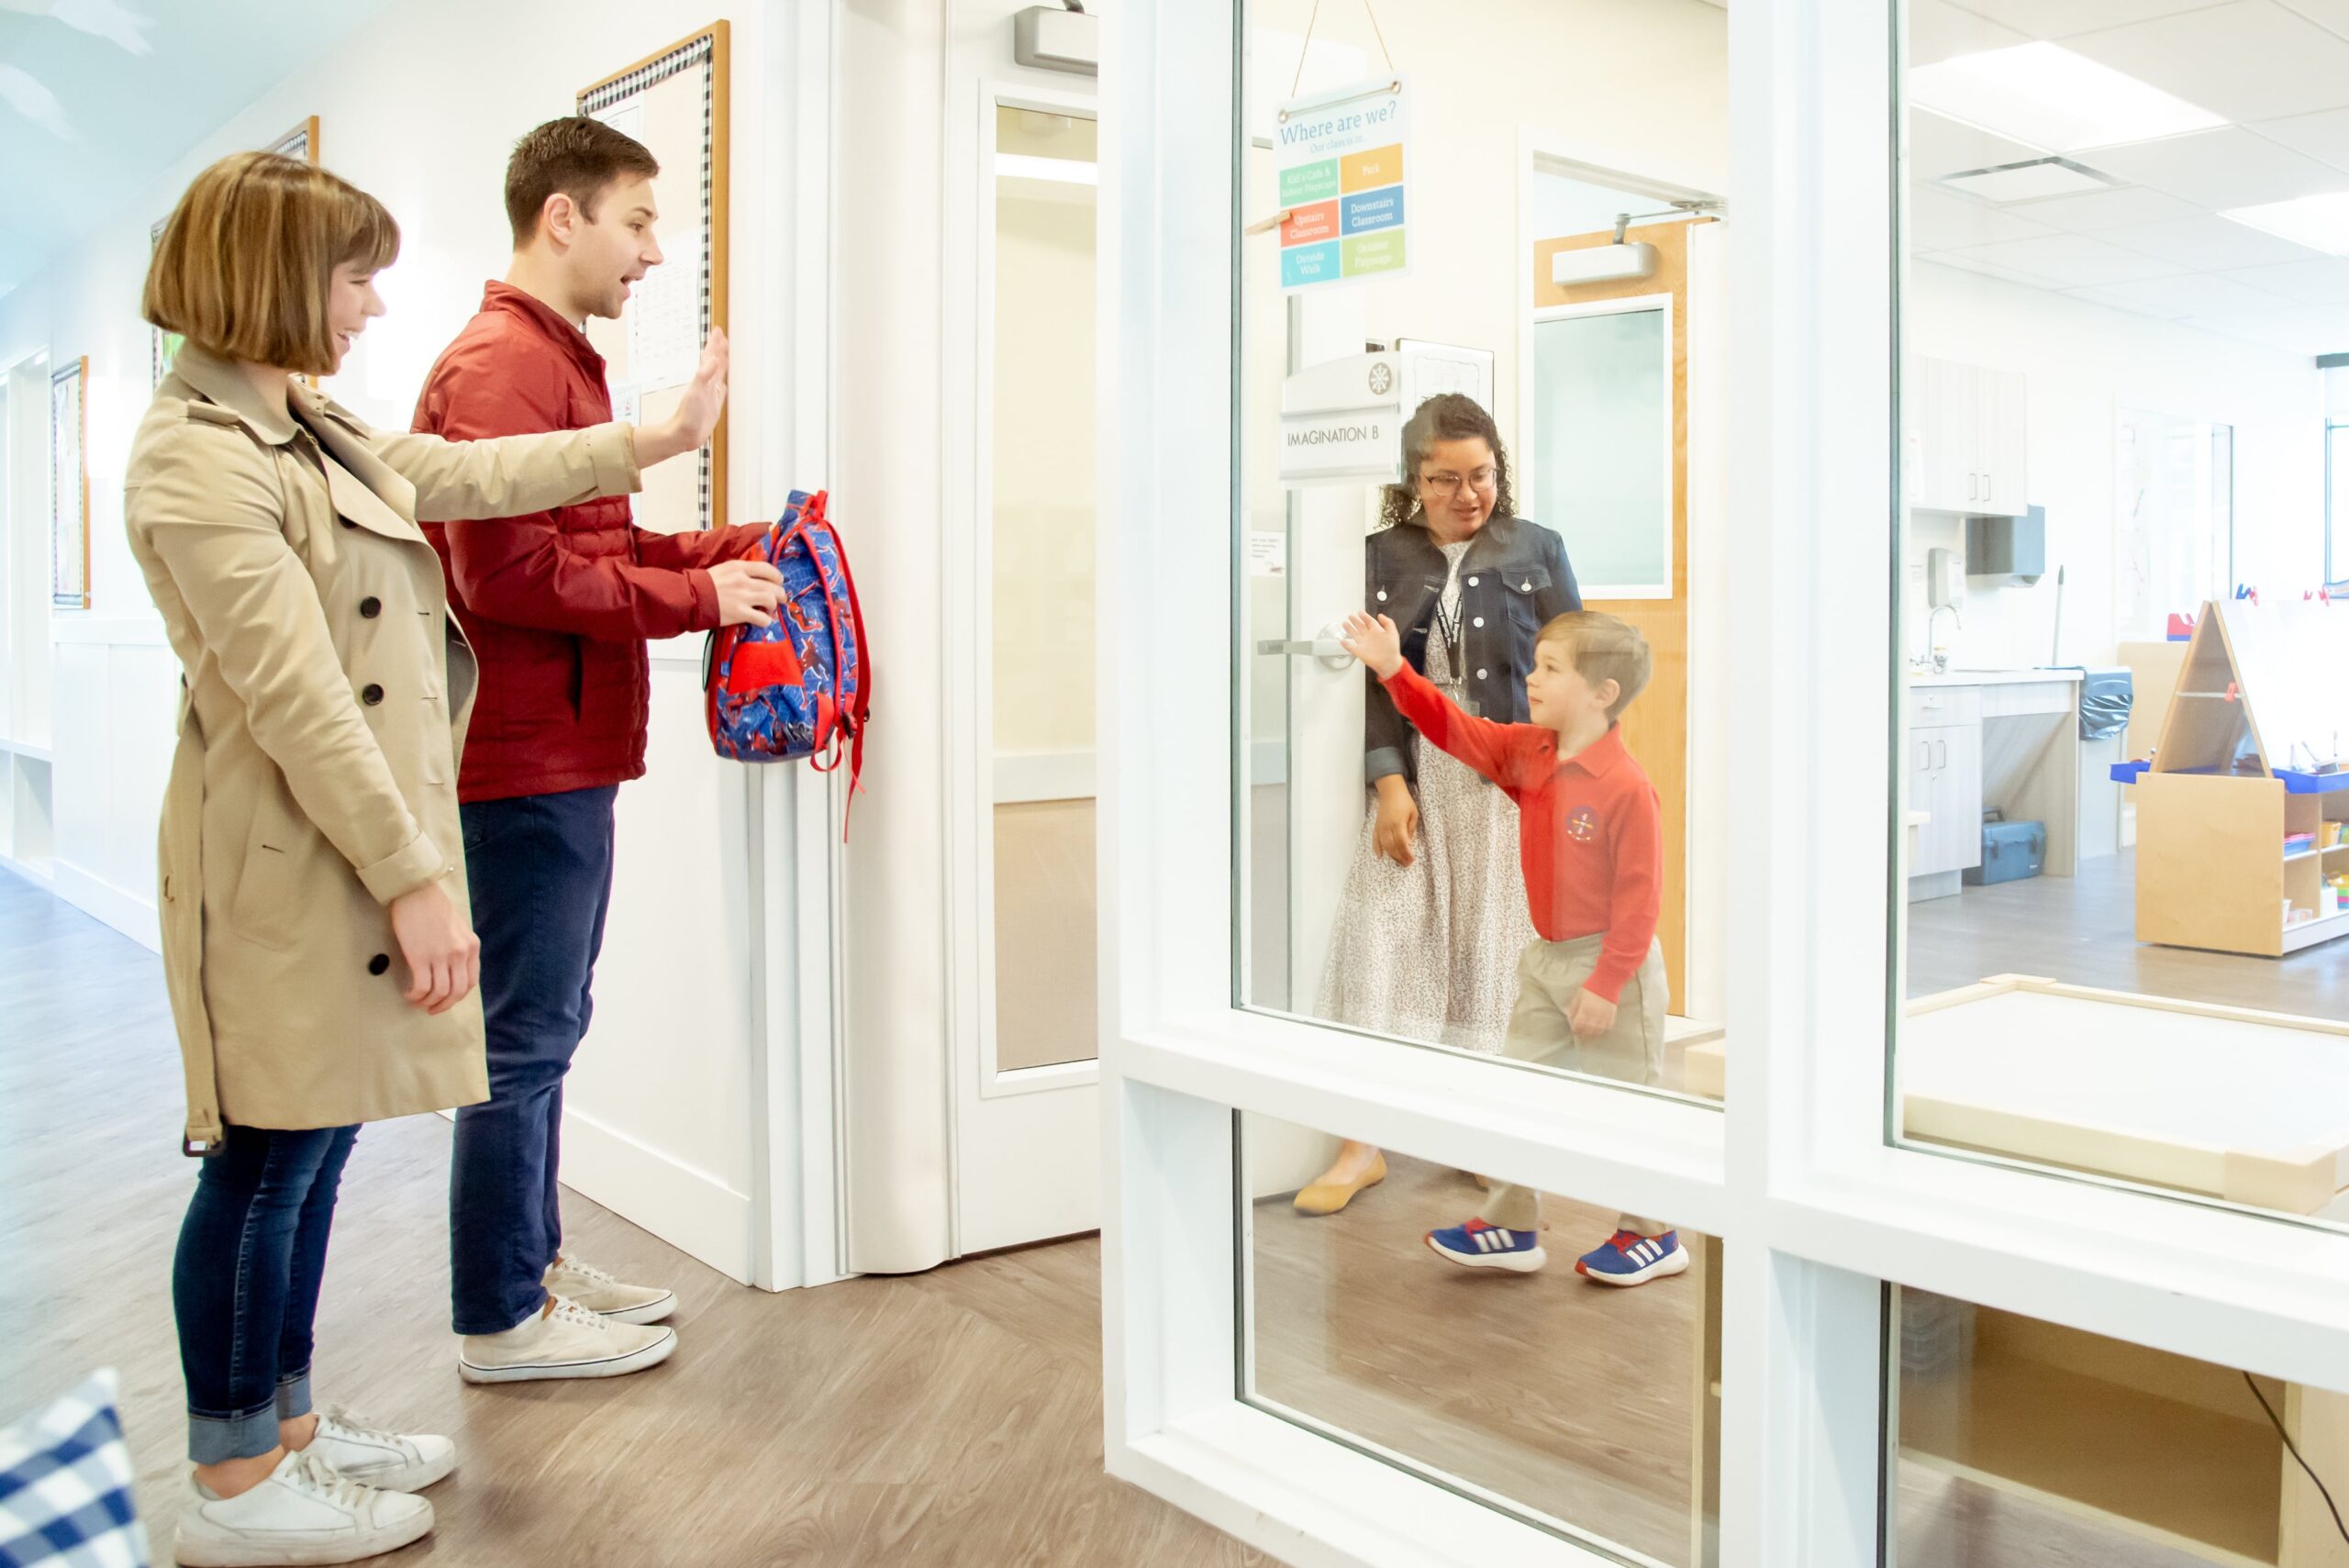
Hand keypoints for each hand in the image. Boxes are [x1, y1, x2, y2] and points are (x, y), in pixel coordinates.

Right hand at [388, 880, 479, 1015]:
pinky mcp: (421, 957)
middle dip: (443, 1005)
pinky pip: (422, 987)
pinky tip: (409, 994)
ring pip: (440, 992)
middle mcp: (460, 953)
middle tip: (431, 1009)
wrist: (415, 890)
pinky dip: (416, 995)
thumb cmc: (432, 906)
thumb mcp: (457, 927)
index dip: (457, 997)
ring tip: (417, 1002)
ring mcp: (441, 956)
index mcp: (471, 946)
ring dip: (427, 1003)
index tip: (446, 1001)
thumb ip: (459, 947)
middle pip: (457, 992)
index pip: (470, 982)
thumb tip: (452, 968)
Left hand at [635, 330, 729, 465]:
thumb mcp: (696, 393)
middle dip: (718, 349)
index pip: (710, 357)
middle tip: (722, 337)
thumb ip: (704, 375)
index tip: (718, 331)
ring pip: (718, 374)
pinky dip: (723, 383)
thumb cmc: (688, 416)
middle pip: (714, 362)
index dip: (714, 344)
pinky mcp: (714, 406)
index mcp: (703, 379)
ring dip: (721, 363)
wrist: (684, 435)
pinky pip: (720, 391)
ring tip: (725, 353)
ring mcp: (710, 395)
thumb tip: (714, 359)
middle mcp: (707, 385)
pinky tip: (724, 383)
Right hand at [710, 558, 784, 626]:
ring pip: (771, 600)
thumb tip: (755, 577)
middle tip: (780, 599)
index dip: (777, 576)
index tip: (779, 582)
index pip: (767, 568)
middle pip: (773, 586)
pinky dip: (766, 621)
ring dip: (773, 606)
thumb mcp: (723, 569)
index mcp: (739, 567)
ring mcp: (743, 597)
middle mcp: (743, 580)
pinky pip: (762, 618)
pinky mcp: (740, 613)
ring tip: (769, 610)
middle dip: (780, 594)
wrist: (690, 598)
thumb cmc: (703, 585)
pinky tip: (762, 620)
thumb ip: (740, 571)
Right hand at [1340, 612, 1404, 678]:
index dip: (1364, 616)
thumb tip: (1380, 615)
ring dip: (1349, 629)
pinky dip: (1345, 644)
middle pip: (1360, 626)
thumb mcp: (1393, 632)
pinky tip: (1342, 641)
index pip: (1369, 621)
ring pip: (1354, 635)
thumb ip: (1388, 622)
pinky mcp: (1359, 651)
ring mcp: (1364, 644)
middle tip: (1350, 616)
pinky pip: (1350, 647)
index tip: (1360, 612)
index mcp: (1377, 632)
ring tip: (1344, 623)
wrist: (1389, 663)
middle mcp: (1369, 637)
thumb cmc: (1392, 649)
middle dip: (1355, 621)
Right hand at [1372, 776, 1417, 866]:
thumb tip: (1409, 843)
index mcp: (1398, 824)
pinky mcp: (1376, 826)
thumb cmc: (1404, 801)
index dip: (1407, 853)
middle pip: (1393, 847)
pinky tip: (1380, 856)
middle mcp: (1388, 827)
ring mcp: (1381, 827)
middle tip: (1406, 864)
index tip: (1411, 859)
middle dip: (1400, 857)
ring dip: (1391, 855)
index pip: (1402, 843)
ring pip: (1384, 846)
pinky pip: (1375, 840)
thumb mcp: (1413, 814)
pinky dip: (1377, 848)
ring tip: (1398, 861)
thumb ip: (1411, 829)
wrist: (1390, 791)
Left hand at [1567, 987, 1617, 1040]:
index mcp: (1585, 1009)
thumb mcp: (1578, 995)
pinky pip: (1607, 1027)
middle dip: (1583, 1035)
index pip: (1578, 1025)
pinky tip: (1599, 1030)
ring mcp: (1604, 1016)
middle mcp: (1594, 1015)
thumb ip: (1574, 1007)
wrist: (1607, 981)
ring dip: (1593, 1034)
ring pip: (1598, 1031)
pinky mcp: (1612, 1015)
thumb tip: (1570, 1017)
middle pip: (1588, 1031)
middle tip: (1581, 1036)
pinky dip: (1603, 1030)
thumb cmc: (1591, 987)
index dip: (1576, 1030)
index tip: (1575, 1031)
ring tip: (1589, 1035)